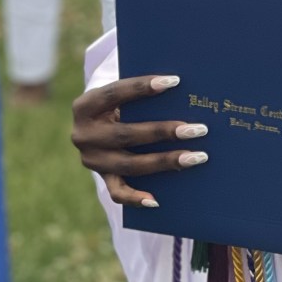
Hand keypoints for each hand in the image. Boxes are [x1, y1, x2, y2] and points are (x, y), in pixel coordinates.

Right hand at [71, 75, 209, 207]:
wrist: (96, 123)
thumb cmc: (120, 101)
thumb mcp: (121, 94)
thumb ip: (142, 93)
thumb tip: (183, 88)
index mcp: (85, 106)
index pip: (115, 93)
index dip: (142, 87)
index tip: (174, 81)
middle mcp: (84, 134)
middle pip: (127, 135)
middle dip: (164, 132)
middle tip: (198, 129)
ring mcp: (92, 159)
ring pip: (130, 164)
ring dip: (165, 161)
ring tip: (197, 156)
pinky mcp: (101, 177)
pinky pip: (118, 192)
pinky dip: (136, 198)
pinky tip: (156, 200)